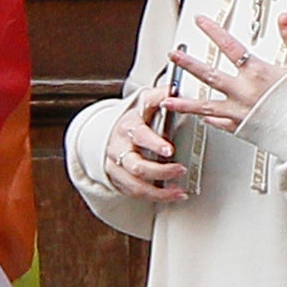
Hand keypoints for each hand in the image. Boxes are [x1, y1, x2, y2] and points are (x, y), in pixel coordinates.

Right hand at [100, 88, 191, 203]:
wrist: (106, 134)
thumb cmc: (132, 119)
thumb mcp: (143, 102)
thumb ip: (158, 95)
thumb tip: (173, 88)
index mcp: (127, 127)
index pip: (138, 135)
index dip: (153, 143)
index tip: (168, 149)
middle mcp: (119, 150)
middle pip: (136, 166)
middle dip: (160, 171)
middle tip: (180, 170)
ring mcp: (117, 168)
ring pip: (135, 185)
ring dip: (159, 191)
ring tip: (179, 191)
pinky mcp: (119, 181)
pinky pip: (136, 194)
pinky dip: (155, 197)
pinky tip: (172, 196)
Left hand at [163, 10, 286, 135]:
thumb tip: (285, 18)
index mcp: (256, 73)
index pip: (229, 46)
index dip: (213, 30)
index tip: (200, 22)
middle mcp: (242, 92)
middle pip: (208, 74)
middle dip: (187, 63)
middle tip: (173, 56)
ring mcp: (239, 113)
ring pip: (204, 106)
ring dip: (184, 102)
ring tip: (167, 99)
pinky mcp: (241, 129)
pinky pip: (220, 124)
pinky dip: (210, 120)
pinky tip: (202, 118)